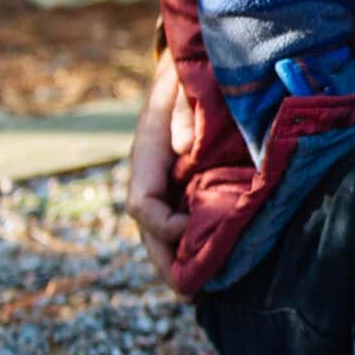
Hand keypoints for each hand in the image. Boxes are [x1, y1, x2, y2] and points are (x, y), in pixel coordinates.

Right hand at [126, 52, 191, 279]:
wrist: (194, 63)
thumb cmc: (190, 73)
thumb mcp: (184, 83)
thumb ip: (183, 110)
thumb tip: (184, 146)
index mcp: (147, 153)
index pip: (141, 202)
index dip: (160, 223)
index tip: (186, 231)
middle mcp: (153, 173)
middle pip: (149, 227)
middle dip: (166, 260)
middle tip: (188, 291)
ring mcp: (169, 181)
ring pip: (164, 230)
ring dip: (179, 259)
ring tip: (199, 289)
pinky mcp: (188, 183)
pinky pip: (185, 219)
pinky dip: (194, 242)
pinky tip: (213, 263)